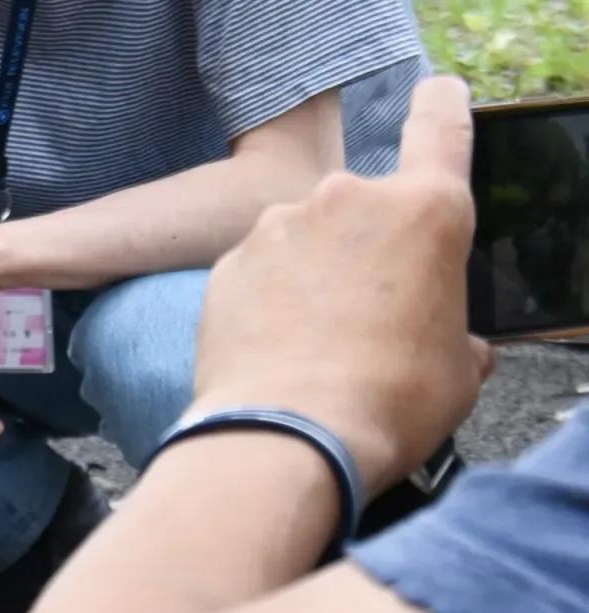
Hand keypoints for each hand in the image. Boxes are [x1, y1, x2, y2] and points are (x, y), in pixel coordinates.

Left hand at [192, 76, 492, 495]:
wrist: (287, 441)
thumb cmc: (389, 404)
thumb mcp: (460, 370)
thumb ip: (458, 334)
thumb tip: (460, 347)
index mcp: (427, 210)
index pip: (442, 127)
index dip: (441, 108)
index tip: (435, 98)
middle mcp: (349, 198)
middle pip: (364, 208)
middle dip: (364, 251)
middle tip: (365, 318)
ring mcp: (279, 226)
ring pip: (304, 240)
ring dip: (309, 277)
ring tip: (313, 346)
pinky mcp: (226, 263)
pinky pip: (256, 274)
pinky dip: (264, 303)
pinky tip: (273, 352)